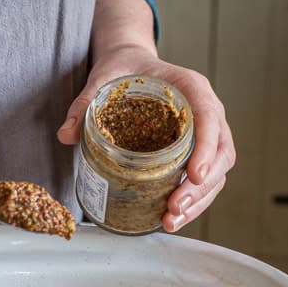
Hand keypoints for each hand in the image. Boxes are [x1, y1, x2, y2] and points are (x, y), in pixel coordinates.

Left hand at [57, 45, 234, 232]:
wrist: (131, 66)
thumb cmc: (124, 70)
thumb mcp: (102, 81)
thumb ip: (84, 105)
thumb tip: (66, 135)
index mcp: (190, 87)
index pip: (208, 116)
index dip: (207, 147)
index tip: (195, 174)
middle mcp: (205, 110)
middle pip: (221, 152)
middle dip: (201, 186)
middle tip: (173, 208)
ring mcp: (206, 132)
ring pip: (217, 170)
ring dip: (198, 200)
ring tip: (171, 221)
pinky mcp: (197, 150)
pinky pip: (205, 177)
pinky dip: (193, 200)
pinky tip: (173, 217)